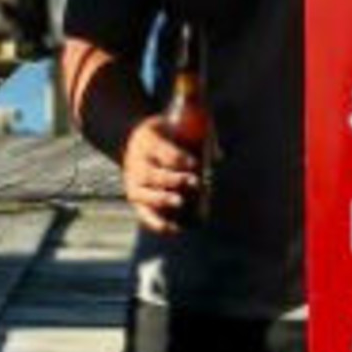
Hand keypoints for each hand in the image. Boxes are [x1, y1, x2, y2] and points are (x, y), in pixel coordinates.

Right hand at [121, 113, 205, 234]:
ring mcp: (133, 182)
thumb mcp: (179, 124)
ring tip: (181, 202)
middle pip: (152, 174)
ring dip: (162, 199)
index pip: (161, 151)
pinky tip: (175, 228)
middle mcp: (135, 162)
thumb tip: (218, 156)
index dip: (179, 158)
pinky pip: (144, 214)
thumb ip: (199, 133)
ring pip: (144, 194)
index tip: (195, 164)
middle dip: (173, 179)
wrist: (141, 142)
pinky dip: (157, 223)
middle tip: (195, 182)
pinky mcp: (136, 200)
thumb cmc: (169, 134)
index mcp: (146, 139)